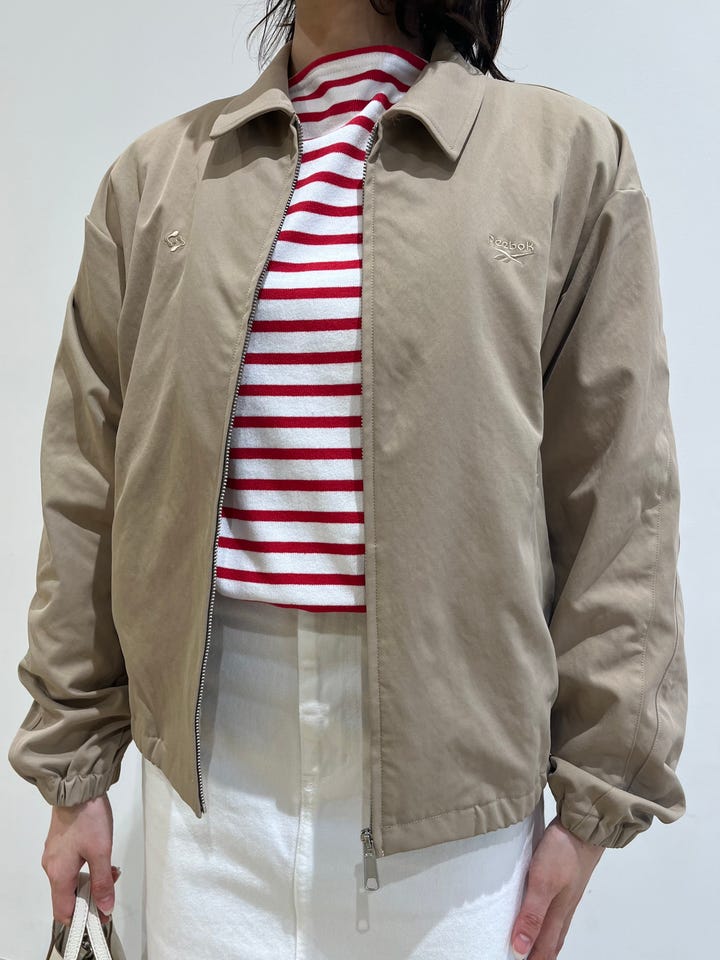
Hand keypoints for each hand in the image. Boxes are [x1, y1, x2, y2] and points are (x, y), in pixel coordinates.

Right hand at [42, 793, 120, 925]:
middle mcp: (51, 868)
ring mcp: (53, 855)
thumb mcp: (101, 852)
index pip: (63, 912)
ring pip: (70, 880)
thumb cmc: (89, 820)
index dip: (82, 918)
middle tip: (111, 885)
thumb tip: (105, 907)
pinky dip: (85, 868)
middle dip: (90, 896)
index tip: (102, 914)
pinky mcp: (58, 844)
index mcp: (58, 875)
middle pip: (68, 897)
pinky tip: (101, 857)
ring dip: (90, 880)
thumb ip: (103, 882)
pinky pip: (69, 866)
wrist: (78, 789)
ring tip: (111, 869)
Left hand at [510, 814, 604, 958]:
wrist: (584, 826)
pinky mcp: (565, 882)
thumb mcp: (543, 882)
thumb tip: (520, 947)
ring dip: (543, 941)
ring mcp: (567, 896)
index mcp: (558, 915)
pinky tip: (540, 913)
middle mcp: (564, 909)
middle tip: (523, 959)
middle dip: (538, 956)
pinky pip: (555, 910)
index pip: (543, 950)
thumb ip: (532, 914)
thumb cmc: (565, 852)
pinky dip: (546, 921)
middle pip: (551, 943)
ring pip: (554, 927)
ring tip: (531, 947)